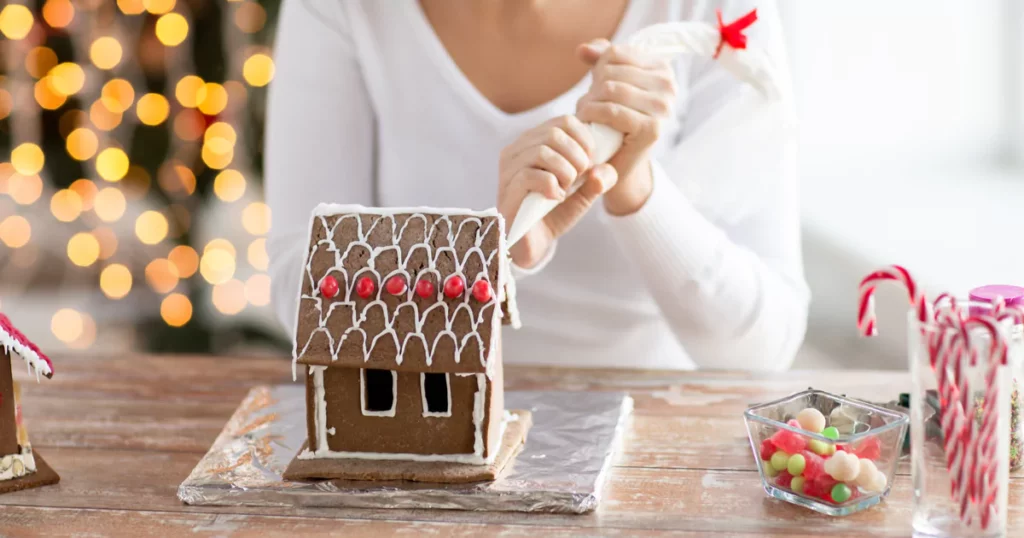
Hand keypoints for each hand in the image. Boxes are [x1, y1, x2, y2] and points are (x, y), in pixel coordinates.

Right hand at [498, 115, 618, 267]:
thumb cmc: (554, 213)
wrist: (534, 244)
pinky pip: (529, 175)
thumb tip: (606, 167)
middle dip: (577, 157)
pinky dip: (551, 185)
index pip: (563, 121)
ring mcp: (508, 169)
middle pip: (554, 133)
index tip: (591, 162)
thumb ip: (599, 179)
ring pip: (541, 151)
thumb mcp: (584, 194)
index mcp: (535, 142)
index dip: (585, 139)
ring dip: (565, 171)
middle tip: (580, 178)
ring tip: (567, 188)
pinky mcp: (506, 189)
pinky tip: (556, 197)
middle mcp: (518, 150)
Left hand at [576, 40, 676, 214]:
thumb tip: (582, 50)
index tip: (595, 85)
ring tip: (585, 112)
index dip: (597, 68)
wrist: (620, 161)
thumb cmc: (613, 118)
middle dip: (592, 88)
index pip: (616, 52)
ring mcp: (663, 107)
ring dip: (589, 101)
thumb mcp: (608, 82)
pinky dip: (592, 114)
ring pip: (610, 89)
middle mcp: (668, 85)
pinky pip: (611, 111)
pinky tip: (585, 120)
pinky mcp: (651, 128)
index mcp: (662, 68)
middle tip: (587, 104)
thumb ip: (599, 60)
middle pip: (611, 71)